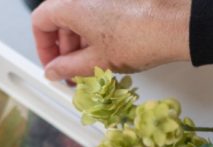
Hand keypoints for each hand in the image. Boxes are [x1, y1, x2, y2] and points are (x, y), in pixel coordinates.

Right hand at [32, 0, 190, 80]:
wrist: (172, 25)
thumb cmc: (139, 37)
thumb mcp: (96, 62)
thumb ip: (68, 68)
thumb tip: (54, 72)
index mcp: (71, 4)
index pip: (40, 22)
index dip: (43, 48)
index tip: (52, 65)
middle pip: (59, 20)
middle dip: (63, 50)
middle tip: (71, 73)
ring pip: (78, 19)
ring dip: (79, 45)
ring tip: (90, 68)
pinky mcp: (115, 0)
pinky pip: (95, 15)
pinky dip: (93, 35)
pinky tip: (103, 55)